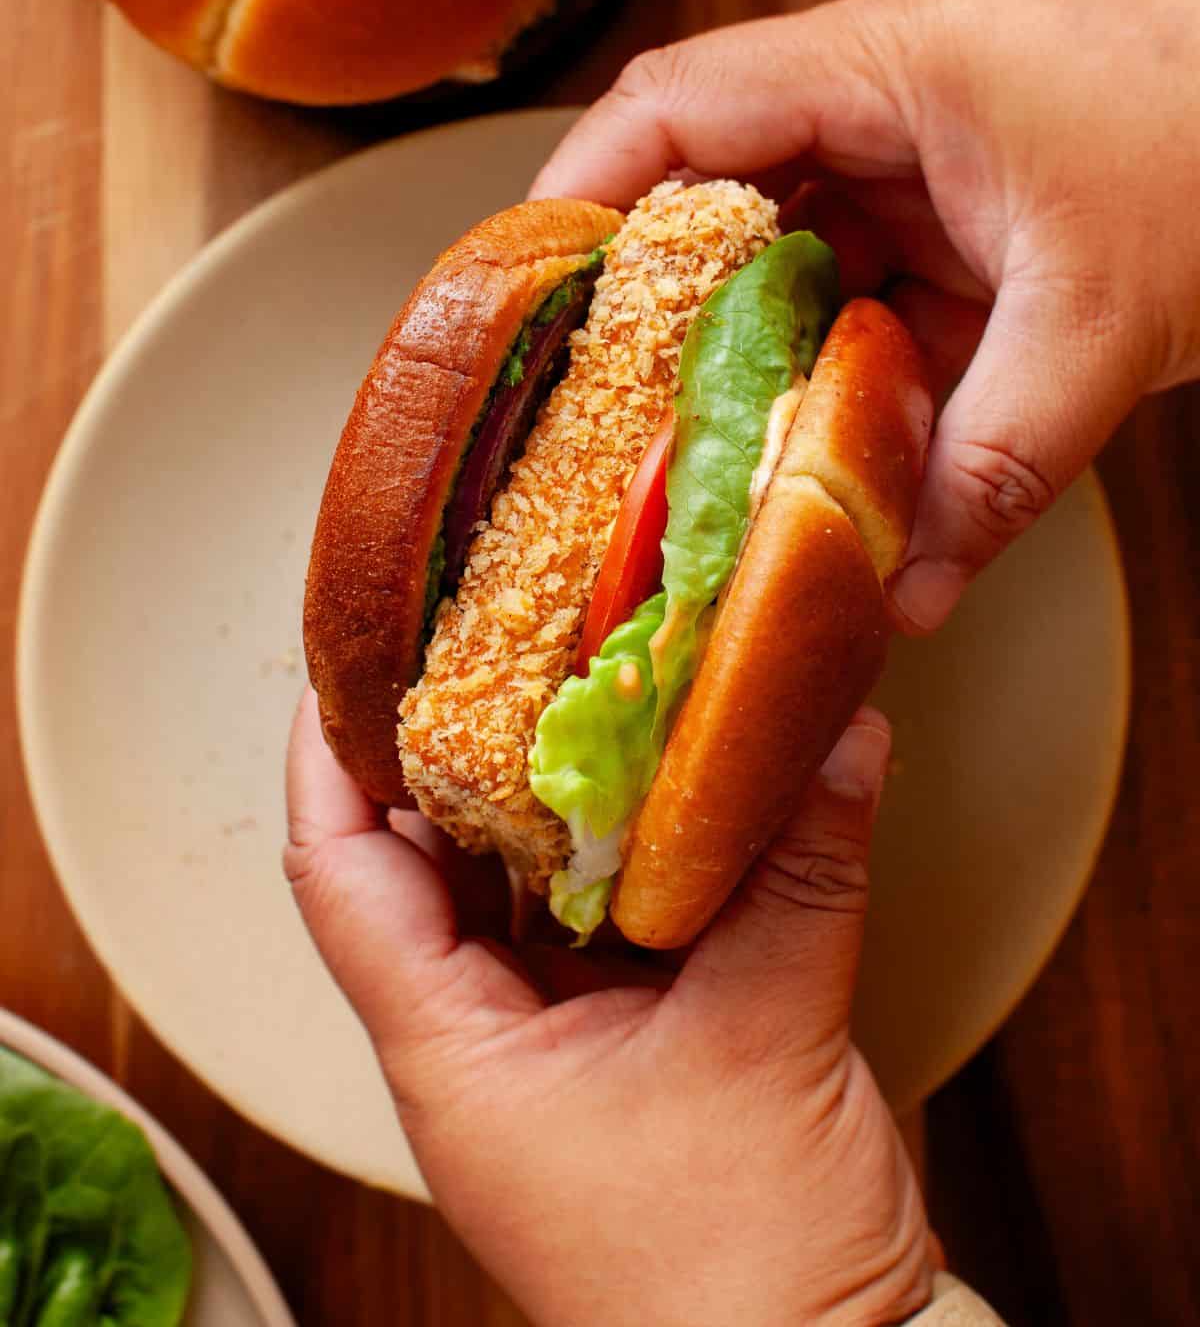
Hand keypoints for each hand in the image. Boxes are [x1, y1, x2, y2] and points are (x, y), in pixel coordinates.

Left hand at [286, 688, 938, 1326]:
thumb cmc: (743, 1268)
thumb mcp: (768, 1037)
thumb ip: (800, 873)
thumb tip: (838, 736)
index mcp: (453, 1054)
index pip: (344, 873)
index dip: (331, 758)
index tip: (351, 662)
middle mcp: (480, 1048)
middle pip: (425, 865)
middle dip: (452, 751)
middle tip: (494, 642)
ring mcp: (549, 1055)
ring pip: (517, 892)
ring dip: (549, 798)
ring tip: (581, 686)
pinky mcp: (623, 1056)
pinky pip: (599, 927)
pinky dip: (626, 854)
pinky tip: (671, 789)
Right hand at [531, 0, 1199, 631]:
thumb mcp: (1107, 313)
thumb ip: (997, 458)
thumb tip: (904, 595)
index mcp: (892, 63)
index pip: (679, 103)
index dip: (582, 196)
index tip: (525, 302)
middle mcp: (890, 97)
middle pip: (718, 189)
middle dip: (661, 308)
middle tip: (602, 425)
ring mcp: (933, 156)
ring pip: (797, 254)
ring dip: (759, 356)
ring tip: (701, 461)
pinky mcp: (977, 213)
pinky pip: (875, 291)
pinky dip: (846, 369)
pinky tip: (828, 453)